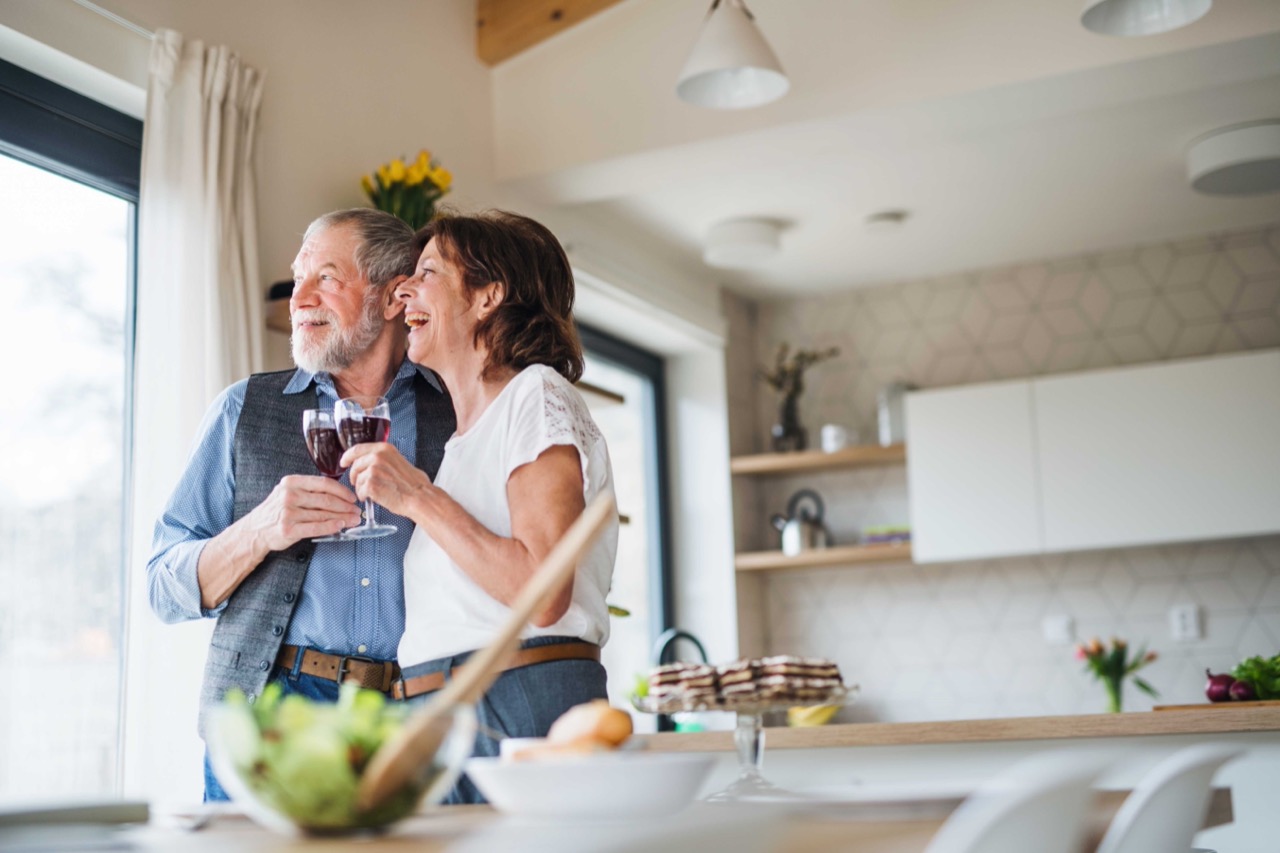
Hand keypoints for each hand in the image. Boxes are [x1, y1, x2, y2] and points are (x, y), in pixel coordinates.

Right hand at [245, 474, 361, 550]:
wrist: (256, 530)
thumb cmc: (276, 511)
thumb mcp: (289, 493)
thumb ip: (310, 491)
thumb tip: (339, 495)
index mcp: (292, 482)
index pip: (324, 483)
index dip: (342, 491)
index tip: (352, 497)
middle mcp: (289, 495)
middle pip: (326, 499)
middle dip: (346, 506)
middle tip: (357, 511)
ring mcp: (288, 512)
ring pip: (323, 514)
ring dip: (343, 518)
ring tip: (354, 520)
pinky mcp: (289, 529)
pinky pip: (316, 527)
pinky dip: (331, 527)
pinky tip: (341, 526)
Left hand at [342, 442, 432, 516]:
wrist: (419, 497)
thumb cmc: (414, 484)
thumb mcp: (399, 461)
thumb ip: (384, 459)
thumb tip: (373, 462)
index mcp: (384, 449)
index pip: (357, 449)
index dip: (348, 456)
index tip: (344, 462)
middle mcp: (377, 457)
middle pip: (355, 466)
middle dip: (355, 476)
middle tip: (360, 484)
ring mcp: (373, 470)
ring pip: (357, 479)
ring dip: (361, 488)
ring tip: (372, 493)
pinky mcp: (370, 484)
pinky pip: (360, 491)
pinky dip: (364, 496)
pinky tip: (373, 498)